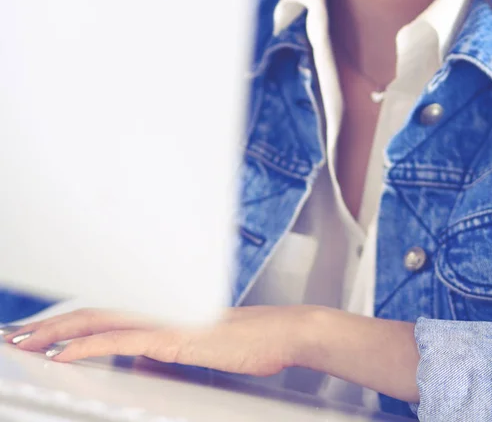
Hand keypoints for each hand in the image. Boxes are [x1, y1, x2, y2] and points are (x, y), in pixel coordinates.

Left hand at [4, 305, 312, 376]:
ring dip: (59, 332)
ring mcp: (167, 321)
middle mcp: (160, 311)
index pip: (107, 314)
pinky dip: (89, 347)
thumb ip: (165, 352)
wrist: (282, 332)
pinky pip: (123, 341)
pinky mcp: (177, 336)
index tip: (40, 332)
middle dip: (51, 324)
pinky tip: (66, 354)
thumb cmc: (250, 339)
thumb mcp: (200, 348)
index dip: (70, 321)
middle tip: (17, 335)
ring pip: (101, 321)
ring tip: (26, 342)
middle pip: (93, 313)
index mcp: (164, 313)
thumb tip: (140, 362)